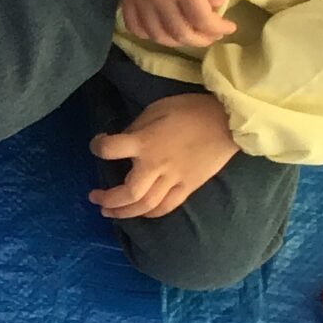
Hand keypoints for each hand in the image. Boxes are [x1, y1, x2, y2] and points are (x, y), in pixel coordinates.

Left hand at [91, 93, 238, 220]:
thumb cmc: (190, 110)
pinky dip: (150, 213)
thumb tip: (124, 142)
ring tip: (110, 212)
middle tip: (95, 198)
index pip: (109, 150)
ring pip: (145, 206)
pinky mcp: (188, 187)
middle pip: (127, 193)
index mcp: (145, 142)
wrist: (227, 121)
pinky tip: (139, 213)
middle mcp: (156, 166)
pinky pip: (166, 207)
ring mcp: (173, 180)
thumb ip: (136, 129)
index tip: (98, 144)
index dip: (98, 146)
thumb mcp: (156, 110)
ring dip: (123, 212)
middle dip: (107, 199)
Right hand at [95, 0, 233, 48]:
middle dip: (202, 39)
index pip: (202, 20)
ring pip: (158, 35)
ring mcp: (139, 0)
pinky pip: (136, 27)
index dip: (219, 29)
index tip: (230, 27)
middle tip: (214, 34)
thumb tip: (219, 3)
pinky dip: (150, 35)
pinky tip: (162, 31)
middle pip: (181, 33)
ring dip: (178, 41)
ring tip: (192, 34)